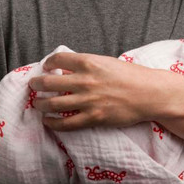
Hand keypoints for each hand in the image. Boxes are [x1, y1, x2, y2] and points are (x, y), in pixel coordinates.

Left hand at [28, 52, 160, 130]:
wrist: (150, 93)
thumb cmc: (132, 76)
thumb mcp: (108, 63)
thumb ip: (88, 66)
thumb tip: (68, 70)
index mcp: (90, 63)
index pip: (58, 60)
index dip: (48, 63)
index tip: (46, 67)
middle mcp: (85, 81)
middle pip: (49, 82)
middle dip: (37, 84)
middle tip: (34, 85)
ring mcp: (88, 100)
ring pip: (52, 104)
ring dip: (40, 104)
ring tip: (38, 104)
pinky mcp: (93, 117)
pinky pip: (65, 123)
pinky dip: (52, 123)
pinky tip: (48, 121)